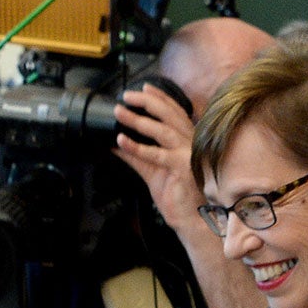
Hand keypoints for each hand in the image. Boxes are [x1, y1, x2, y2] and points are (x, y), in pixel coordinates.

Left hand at [113, 84, 199, 229]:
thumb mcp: (152, 170)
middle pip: (169, 114)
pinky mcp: (182, 168)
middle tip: (126, 96)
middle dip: (147, 101)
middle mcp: (190, 143)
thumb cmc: (177, 195)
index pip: (174, 111)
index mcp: (187, 140)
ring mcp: (188, 154)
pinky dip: (137, 147)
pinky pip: (157, 155)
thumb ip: (136, 155)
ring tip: (119, 113)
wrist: (191, 219)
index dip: (159, 97)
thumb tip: (115, 143)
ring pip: (162, 130)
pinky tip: (121, 141)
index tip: (143, 87)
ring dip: (138, 120)